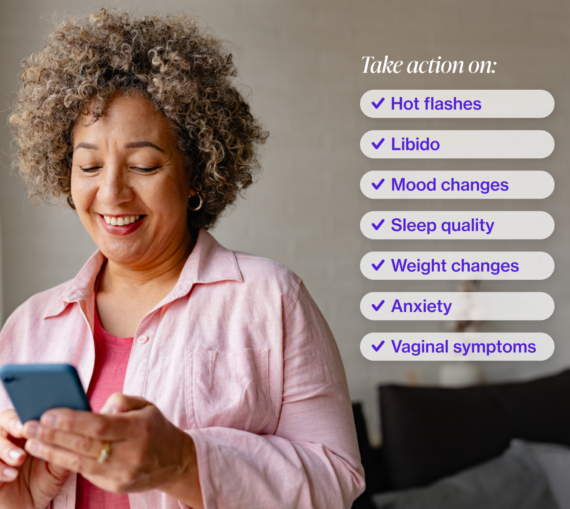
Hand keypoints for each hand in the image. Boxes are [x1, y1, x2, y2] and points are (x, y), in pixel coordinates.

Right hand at [0, 409, 68, 507]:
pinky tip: (11, 474)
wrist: (31, 507)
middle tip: (23, 430)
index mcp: (25, 431)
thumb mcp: (58, 463)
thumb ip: (62, 446)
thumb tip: (75, 426)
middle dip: (12, 424)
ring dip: (6, 448)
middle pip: (3, 422)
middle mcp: (8, 440)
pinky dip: (0, 470)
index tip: (36, 416)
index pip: (23, 412)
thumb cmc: (44, 480)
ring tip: (20, 458)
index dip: (27, 412)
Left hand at [21, 394, 202, 506]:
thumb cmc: (155, 428)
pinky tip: (51, 452)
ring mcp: (123, 473)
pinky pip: (87, 472)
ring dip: (52, 452)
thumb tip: (96, 408)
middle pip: (86, 445)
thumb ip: (121, 401)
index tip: (49, 414)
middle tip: (30, 426)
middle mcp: (131, 453)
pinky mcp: (116, 486)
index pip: (100, 426)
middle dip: (54, 436)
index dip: (72, 421)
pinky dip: (67, 461)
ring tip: (32, 442)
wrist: (175, 461)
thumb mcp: (146, 405)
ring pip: (81, 463)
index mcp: (140, 429)